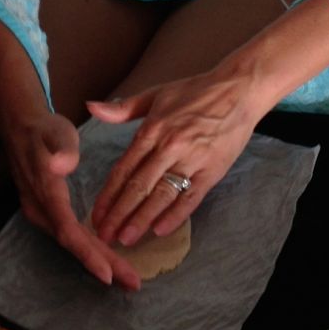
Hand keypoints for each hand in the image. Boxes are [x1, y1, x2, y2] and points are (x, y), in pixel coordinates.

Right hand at [0, 106, 141, 290]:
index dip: (88, 254)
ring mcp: (42, 212)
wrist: (21, 126)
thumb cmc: (44, 128)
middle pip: (73, 243)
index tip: (108, 274)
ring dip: (98, 259)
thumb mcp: (56, 131)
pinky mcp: (48, 211)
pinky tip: (108, 257)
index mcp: (45, 192)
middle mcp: (40, 209)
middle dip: (102, 264)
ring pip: (72, 241)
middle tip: (133, 283)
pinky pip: (70, 234)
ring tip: (127, 277)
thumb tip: (60, 166)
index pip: (67, 230)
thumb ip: (62, 149)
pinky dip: (90, 248)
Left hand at [87, 67, 261, 248]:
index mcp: (152, 129)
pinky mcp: (212, 170)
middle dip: (118, 214)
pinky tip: (160, 231)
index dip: (107, 195)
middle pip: (138, 187)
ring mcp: (191, 160)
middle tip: (103, 236)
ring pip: (161, 195)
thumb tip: (91, 107)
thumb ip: (123, 108)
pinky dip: (176, 215)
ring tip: (125, 239)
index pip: (123, 169)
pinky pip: (191, 198)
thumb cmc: (195, 92)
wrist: (238, 90)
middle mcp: (168, 146)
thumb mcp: (155, 94)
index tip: (95, 215)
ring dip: (141, 219)